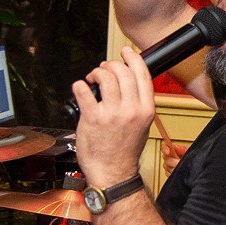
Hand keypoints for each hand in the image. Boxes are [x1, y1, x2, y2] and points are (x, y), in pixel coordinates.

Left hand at [71, 47, 154, 188]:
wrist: (112, 172)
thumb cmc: (124, 151)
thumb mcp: (142, 125)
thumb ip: (138, 103)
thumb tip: (129, 82)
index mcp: (145, 109)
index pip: (142, 74)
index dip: (133, 58)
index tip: (126, 52)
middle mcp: (130, 109)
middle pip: (123, 71)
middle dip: (111, 64)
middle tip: (104, 68)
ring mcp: (111, 114)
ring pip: (105, 77)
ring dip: (96, 72)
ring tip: (93, 77)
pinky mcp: (92, 118)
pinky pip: (84, 91)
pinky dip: (80, 85)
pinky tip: (81, 87)